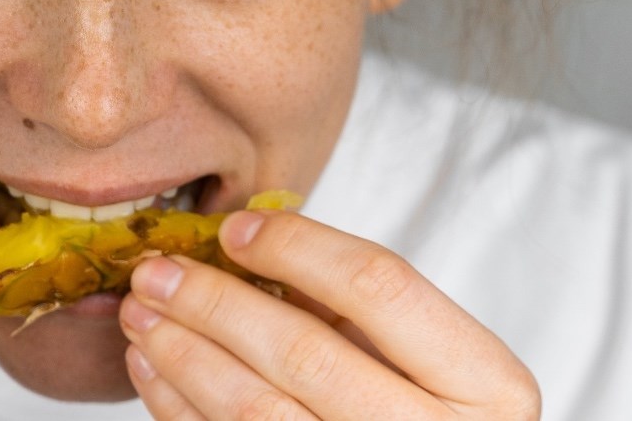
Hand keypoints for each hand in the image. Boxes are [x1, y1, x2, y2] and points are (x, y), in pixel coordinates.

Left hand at [119, 210, 540, 419]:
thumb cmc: (435, 417)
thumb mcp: (433, 359)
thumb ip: (364, 307)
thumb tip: (255, 240)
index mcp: (489, 386)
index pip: (382, 287)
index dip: (299, 247)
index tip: (237, 229)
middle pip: (306, 352)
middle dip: (216, 303)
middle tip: (159, 271)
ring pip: (256, 412)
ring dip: (185, 356)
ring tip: (143, 315)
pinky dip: (182, 408)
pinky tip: (157, 371)